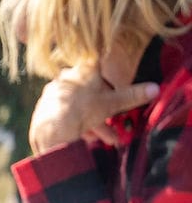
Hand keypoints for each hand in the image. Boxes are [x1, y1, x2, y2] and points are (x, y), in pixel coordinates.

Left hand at [28, 64, 157, 154]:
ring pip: (80, 104)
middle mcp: (67, 76)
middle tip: (114, 122)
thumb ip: (133, 95)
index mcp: (84, 69)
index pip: (99, 64)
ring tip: (106, 138)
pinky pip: (66, 113)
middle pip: (91, 90)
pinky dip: (78, 123)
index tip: (112, 85)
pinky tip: (88, 138)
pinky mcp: (46, 106)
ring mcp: (55, 91)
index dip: (108, 74)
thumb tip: (156, 88)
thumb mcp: (113, 103)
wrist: (52, 128)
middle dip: (105, 109)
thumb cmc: (84, 109)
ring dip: (94, 121)